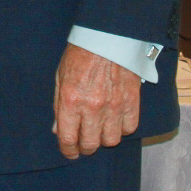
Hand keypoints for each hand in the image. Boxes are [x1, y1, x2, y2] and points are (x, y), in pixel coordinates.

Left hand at [52, 43, 140, 157]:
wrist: (108, 38)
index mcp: (71, 100)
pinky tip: (115, 121)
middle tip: (84, 143)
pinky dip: (122, 129)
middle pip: (90, 144)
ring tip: (100, 130)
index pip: (68, 138)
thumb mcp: (60, 77)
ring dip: (104, 139)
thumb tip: (57, 130)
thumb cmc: (80, 55)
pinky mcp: (132, 102)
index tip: (69, 152)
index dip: (68, 150)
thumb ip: (59, 106)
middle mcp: (92, 107)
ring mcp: (114, 106)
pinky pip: (129, 128)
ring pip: (111, 140)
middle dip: (85, 147)